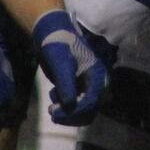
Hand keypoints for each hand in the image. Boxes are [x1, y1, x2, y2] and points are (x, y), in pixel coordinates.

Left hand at [32, 8, 106, 125]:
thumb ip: (66, 86)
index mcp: (97, 76)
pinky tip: (54, 97)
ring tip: (52, 105)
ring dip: (68, 113)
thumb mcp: (61, 65)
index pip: (89, 102)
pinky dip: (66, 107)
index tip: (54, 112)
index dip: (73, 111)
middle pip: (89, 110)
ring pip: (83, 111)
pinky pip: (77, 105)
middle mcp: (97, 83)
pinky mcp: (79, 87)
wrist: (52, 33)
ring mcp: (88, 86)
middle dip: (71, 116)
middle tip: (52, 113)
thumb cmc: (58, 46)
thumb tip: (70, 107)